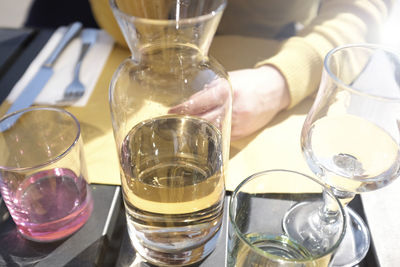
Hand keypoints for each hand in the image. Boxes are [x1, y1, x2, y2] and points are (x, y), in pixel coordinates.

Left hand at [169, 65, 289, 139]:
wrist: (275, 89)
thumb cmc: (250, 81)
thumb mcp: (230, 78)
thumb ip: (211, 88)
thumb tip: (190, 98)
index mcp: (227, 91)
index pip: (200, 101)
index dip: (183, 108)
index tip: (171, 111)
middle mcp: (232, 108)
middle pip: (203, 119)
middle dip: (186, 122)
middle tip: (172, 123)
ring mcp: (237, 122)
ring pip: (211, 131)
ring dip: (197, 131)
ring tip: (183, 130)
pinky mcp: (242, 133)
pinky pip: (222, 137)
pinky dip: (211, 136)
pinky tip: (202, 135)